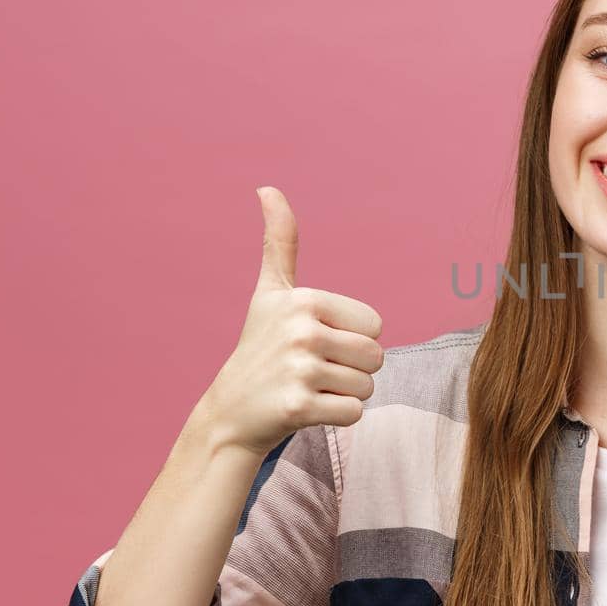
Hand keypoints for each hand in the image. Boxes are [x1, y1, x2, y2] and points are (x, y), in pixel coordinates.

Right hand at [196, 186, 386, 460]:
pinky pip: (354, 412)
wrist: (230, 412)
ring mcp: (299, 369)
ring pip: (367, 386)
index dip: (352, 338)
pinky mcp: (298, 407)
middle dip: (352, 369)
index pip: (376, 325)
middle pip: (376, 356)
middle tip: (312, 371)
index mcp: (304, 299)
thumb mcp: (270, 292)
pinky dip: (337, 417)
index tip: (315, 343)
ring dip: (344, 394)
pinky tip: (305, 410)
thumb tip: (267, 188)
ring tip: (308, 389)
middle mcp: (302, 330)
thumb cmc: (260, 348)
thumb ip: (279, 242)